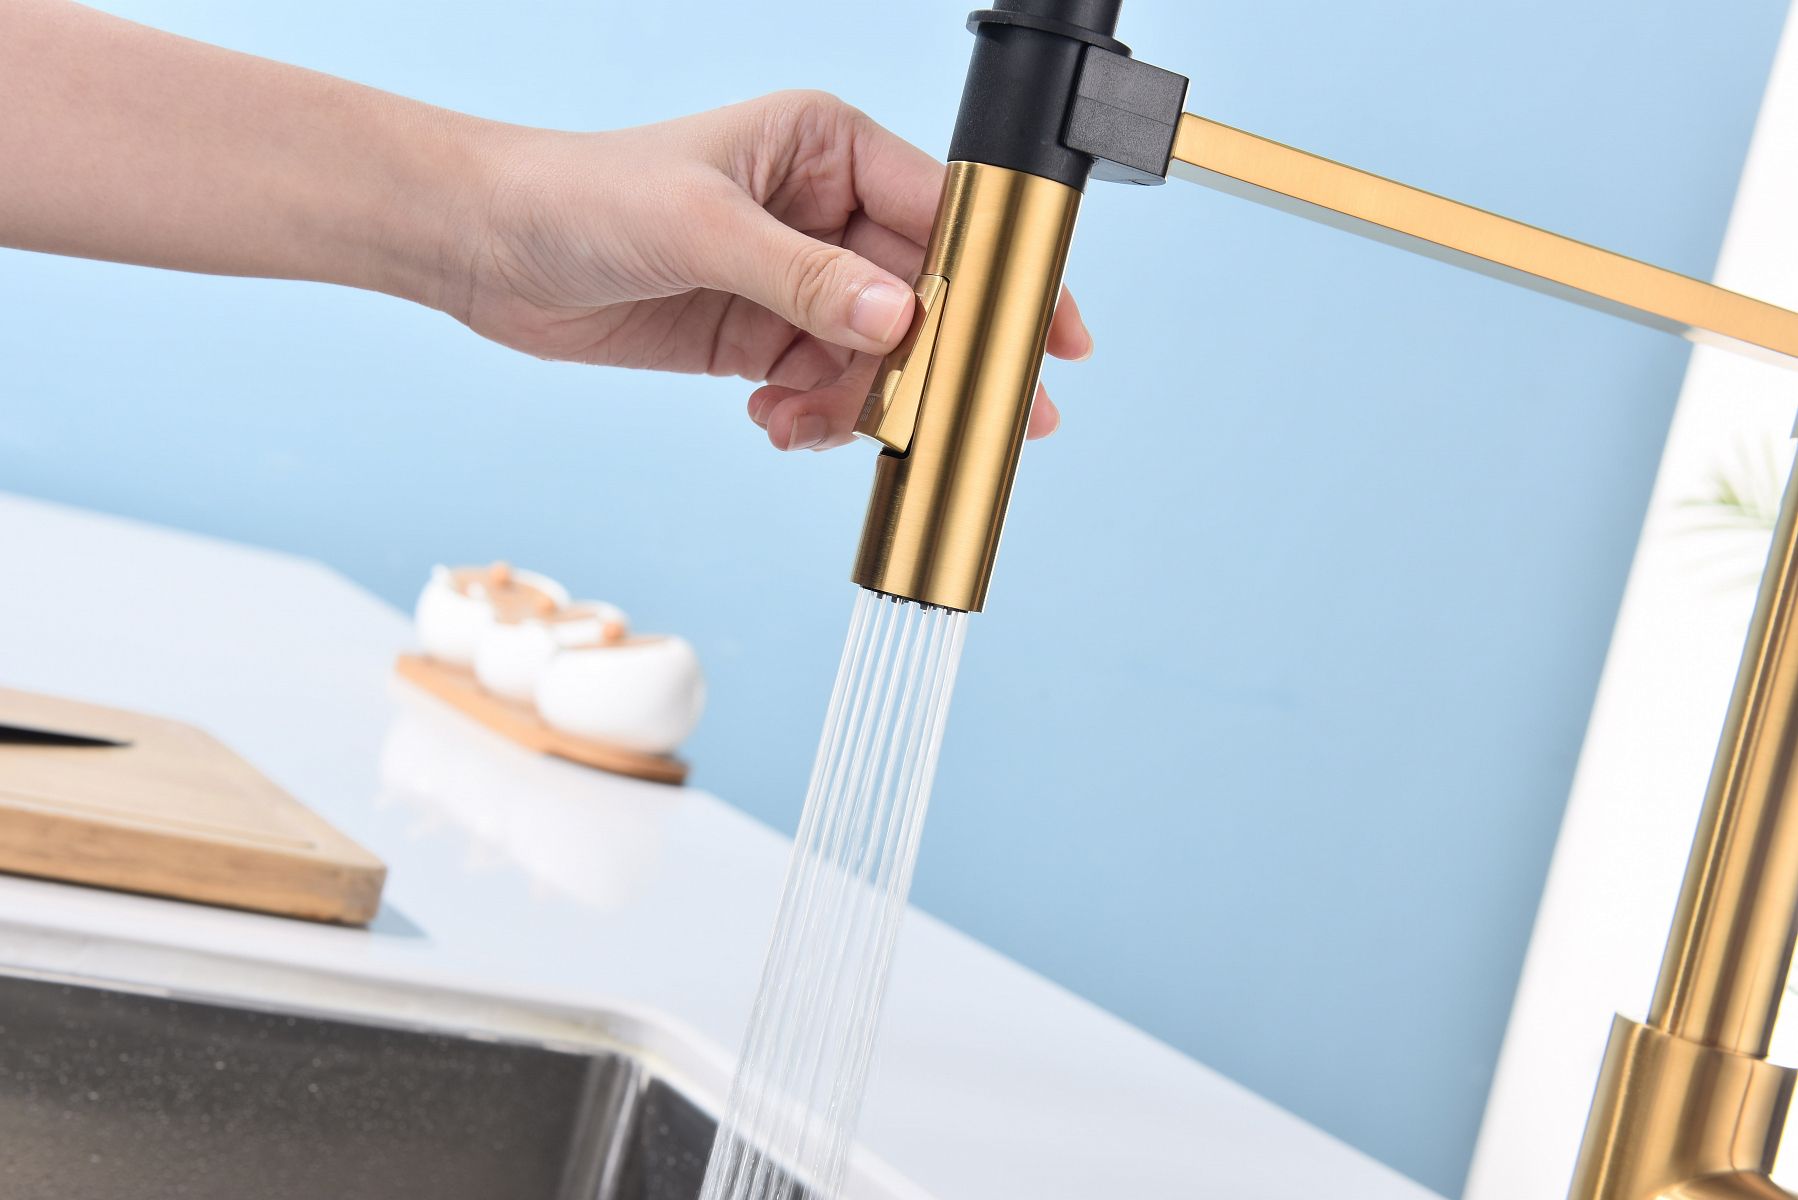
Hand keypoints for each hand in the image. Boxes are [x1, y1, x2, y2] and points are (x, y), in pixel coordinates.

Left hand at [458, 91, 1091, 450]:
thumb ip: (806, 281)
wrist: (489, 249)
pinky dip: (813, 418)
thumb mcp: (703, 229)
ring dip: (859, 405)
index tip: (1049, 337)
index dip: (1003, 277)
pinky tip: (773, 423)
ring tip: (806, 426)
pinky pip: (824, 387)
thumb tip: (902, 322)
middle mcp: (823, 211)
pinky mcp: (759, 337)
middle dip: (938, 365)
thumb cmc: (583, 197)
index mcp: (827, 147)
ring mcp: (794, 279)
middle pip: (923, 297)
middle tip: (972, 425)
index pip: (946, 212)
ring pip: (875, 357)